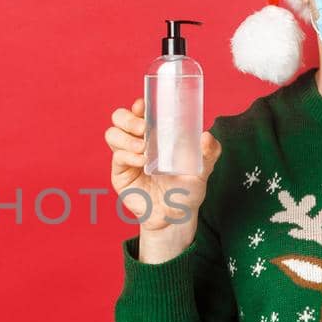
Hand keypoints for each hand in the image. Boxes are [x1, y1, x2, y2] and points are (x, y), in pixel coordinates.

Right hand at [106, 97, 221, 231]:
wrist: (176, 217)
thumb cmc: (187, 190)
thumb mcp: (202, 169)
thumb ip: (210, 152)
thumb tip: (206, 136)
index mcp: (155, 134)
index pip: (140, 111)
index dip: (138, 105)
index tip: (144, 105)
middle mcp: (137, 141)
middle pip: (119, 117)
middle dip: (128, 118)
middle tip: (143, 128)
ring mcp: (126, 156)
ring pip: (112, 134)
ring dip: (125, 137)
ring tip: (143, 148)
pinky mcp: (120, 173)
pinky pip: (117, 156)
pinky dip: (128, 155)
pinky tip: (142, 161)